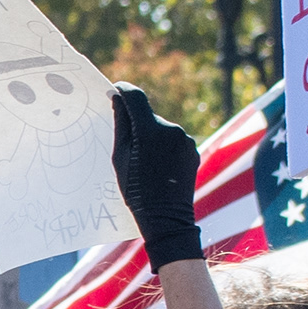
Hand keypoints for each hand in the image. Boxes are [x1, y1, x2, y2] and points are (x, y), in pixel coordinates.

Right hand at [109, 85, 205, 269]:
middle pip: (148, 116)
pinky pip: (173, 140)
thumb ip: (121, 126)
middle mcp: (171, 129)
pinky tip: (157, 166)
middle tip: (124, 141)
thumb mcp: (120, 158)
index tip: (115, 90)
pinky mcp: (192, 149)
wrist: (167, 217)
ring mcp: (185, 139)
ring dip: (151, 137)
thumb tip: (118, 100)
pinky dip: (164, 147)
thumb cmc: (137, 190)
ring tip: (143, 161)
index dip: (123, 90)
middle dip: (137, 123)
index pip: (135, 97)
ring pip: (161, 128)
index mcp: (149, 130)